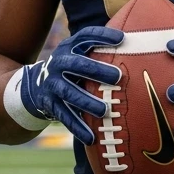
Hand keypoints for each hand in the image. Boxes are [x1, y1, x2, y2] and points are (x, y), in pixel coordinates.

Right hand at [18, 25, 123, 143]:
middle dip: (96, 70)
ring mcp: (52, 83)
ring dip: (87, 102)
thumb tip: (138, 43)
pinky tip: (91, 137)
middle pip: (77, 65)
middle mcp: (59, 62)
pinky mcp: (50, 103)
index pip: (86, 36)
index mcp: (70, 47)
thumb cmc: (72, 68)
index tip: (122, 39)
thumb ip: (101, 49)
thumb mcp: (80, 53)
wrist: (36, 85)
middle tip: (118, 76)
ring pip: (70, 93)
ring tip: (104, 111)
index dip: (103, 37)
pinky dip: (77, 127)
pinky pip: (64, 115)